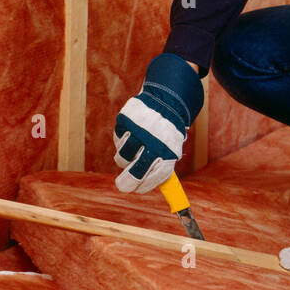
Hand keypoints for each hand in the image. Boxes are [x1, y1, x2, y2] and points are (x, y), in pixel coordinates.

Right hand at [113, 53, 203, 192]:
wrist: (166, 99)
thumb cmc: (168, 131)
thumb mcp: (171, 149)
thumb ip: (160, 168)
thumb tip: (145, 188)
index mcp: (168, 153)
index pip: (153, 179)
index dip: (143, 186)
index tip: (137, 189)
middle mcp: (154, 143)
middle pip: (134, 174)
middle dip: (127, 183)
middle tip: (123, 185)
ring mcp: (139, 132)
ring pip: (122, 158)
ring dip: (124, 159)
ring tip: (131, 152)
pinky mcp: (126, 121)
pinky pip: (118, 140)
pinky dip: (122, 140)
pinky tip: (131, 134)